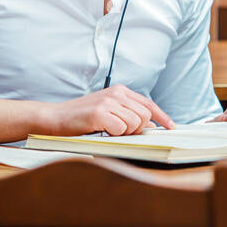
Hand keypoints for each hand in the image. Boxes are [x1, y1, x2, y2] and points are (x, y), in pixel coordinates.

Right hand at [42, 85, 174, 135]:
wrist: (54, 117)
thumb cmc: (81, 118)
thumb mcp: (108, 112)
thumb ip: (128, 115)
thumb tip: (151, 126)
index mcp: (120, 91)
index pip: (148, 104)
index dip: (162, 116)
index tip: (171, 127)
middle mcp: (116, 93)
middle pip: (144, 115)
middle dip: (137, 129)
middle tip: (119, 132)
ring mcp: (108, 101)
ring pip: (134, 123)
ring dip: (124, 133)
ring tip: (107, 130)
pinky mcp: (100, 112)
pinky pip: (120, 129)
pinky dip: (113, 135)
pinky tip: (101, 131)